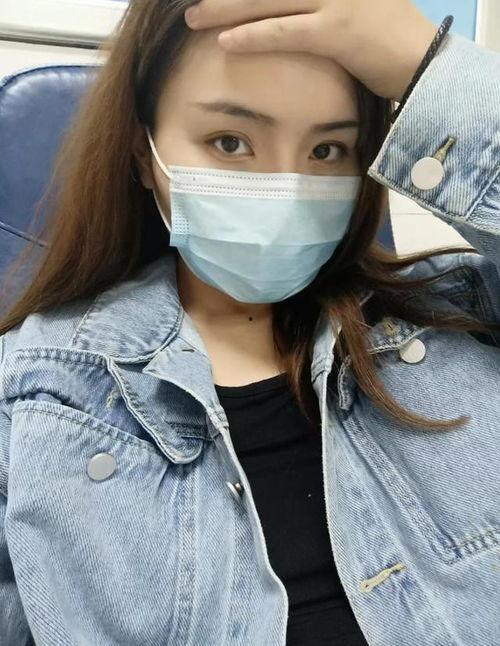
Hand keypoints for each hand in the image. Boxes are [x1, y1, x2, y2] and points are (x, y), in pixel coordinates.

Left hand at [184, 0, 438, 101]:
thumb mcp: (355, 8)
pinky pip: (287, 31)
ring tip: (195, 17)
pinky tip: (226, 40)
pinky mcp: (340, 30)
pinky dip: (254, 35)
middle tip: (195, 2)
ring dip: (228, 8)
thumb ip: (321, 6)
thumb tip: (291, 13)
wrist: (426, 63)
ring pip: (270, 0)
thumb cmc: (388, 41)